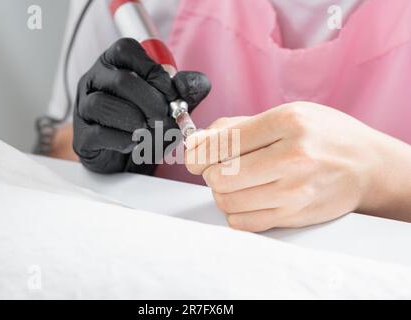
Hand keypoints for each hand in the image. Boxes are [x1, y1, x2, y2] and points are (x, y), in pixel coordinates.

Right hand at [73, 38, 210, 173]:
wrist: (127, 159)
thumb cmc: (148, 124)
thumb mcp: (173, 102)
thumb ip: (187, 88)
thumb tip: (185, 85)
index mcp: (114, 64)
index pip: (126, 50)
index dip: (153, 70)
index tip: (171, 94)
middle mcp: (94, 81)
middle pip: (120, 80)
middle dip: (150, 101)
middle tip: (165, 118)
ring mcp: (83, 108)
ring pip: (102, 104)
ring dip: (135, 121)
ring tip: (152, 132)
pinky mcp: (81, 136)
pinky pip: (97, 133)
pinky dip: (122, 140)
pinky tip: (136, 144)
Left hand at [185, 102, 407, 231]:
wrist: (366, 166)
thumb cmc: (325, 136)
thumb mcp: (285, 115)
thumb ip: (236, 127)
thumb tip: (196, 142)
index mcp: (287, 123)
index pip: (222, 143)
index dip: (197, 152)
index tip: (194, 156)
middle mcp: (292, 158)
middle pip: (220, 175)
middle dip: (210, 171)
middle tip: (221, 166)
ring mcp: (294, 192)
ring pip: (227, 200)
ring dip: (222, 191)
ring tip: (238, 181)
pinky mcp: (294, 216)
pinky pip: (242, 222)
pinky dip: (235, 210)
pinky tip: (248, 197)